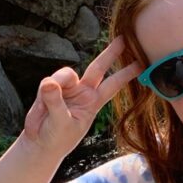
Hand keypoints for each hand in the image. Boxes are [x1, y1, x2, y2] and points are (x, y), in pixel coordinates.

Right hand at [23, 36, 141, 154]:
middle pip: (98, 67)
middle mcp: (82, 91)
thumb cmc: (57, 139)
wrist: (40, 144)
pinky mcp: (50, 88)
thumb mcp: (61, 124)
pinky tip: (41, 109)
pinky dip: (43, 93)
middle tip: (122, 38)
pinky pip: (48, 82)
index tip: (142, 63)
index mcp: (93, 102)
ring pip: (65, 74)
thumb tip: (49, 82)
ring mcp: (66, 88)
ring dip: (58, 84)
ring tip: (48, 108)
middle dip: (110, 53)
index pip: (114, 84)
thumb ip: (56, 103)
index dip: (127, 74)